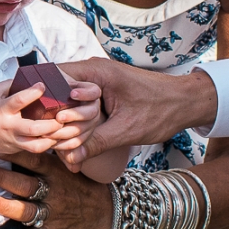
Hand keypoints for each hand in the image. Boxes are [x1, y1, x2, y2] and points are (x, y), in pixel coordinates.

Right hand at [0, 80, 61, 155]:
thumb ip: (10, 85)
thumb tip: (30, 78)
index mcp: (2, 110)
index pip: (18, 101)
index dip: (33, 93)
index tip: (43, 85)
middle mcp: (9, 127)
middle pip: (33, 129)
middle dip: (51, 124)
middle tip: (62, 116)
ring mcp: (14, 140)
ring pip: (36, 145)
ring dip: (52, 138)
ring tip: (62, 129)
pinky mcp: (17, 148)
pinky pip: (35, 149)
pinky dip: (48, 144)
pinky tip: (58, 136)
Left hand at [0, 150, 112, 228]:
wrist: (104, 211)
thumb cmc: (80, 184)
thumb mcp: (69, 166)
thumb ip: (49, 155)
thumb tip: (28, 133)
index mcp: (56, 173)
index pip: (34, 160)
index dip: (16, 152)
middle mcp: (53, 192)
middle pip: (26, 183)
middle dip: (2, 177)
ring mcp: (52, 213)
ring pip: (27, 210)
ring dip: (6, 206)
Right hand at [56, 59, 217, 164]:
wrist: (186, 102)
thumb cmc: (161, 109)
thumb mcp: (126, 130)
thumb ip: (96, 142)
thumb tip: (70, 158)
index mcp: (97, 72)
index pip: (55, 77)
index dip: (44, 101)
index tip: (43, 124)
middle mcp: (94, 70)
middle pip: (58, 89)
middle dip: (52, 114)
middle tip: (50, 138)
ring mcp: (98, 80)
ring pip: (68, 97)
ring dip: (64, 118)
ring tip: (60, 142)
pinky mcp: (103, 91)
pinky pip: (81, 102)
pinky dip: (77, 119)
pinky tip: (75, 139)